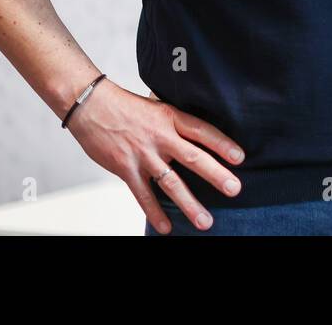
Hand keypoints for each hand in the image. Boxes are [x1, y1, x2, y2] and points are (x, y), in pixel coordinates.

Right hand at [64, 78, 244, 232]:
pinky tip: (166, 227)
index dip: (222, 143)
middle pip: (193, 157)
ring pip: (171, 182)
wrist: (91, 105)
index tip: (240, 158)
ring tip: (205, 221)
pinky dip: (154, 212)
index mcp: (171, 118)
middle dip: (215, 175)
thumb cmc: (125, 106)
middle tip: (234, 189)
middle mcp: (160, 137)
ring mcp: (143, 155)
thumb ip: (175, 121)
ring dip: (189, 204)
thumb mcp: (157, 105)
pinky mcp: (126, 169)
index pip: (202, 130)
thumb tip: (196, 132)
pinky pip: (143, 195)